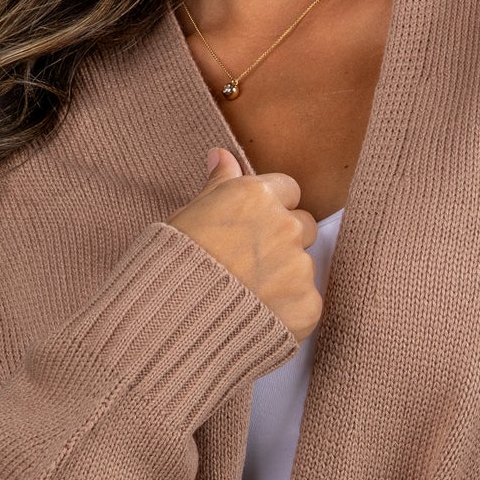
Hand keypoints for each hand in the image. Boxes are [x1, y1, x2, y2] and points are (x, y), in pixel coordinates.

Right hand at [166, 149, 323, 341]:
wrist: (171, 325)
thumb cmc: (171, 266)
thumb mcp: (188, 215)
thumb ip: (217, 184)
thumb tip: (221, 155)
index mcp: (257, 197)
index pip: (288, 189)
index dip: (271, 208)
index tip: (252, 227)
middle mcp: (285, 227)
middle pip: (303, 226)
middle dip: (283, 241)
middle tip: (249, 264)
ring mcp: (299, 268)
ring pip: (303, 266)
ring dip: (284, 277)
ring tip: (247, 296)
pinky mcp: (308, 306)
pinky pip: (306, 303)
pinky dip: (287, 311)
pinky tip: (256, 318)